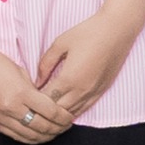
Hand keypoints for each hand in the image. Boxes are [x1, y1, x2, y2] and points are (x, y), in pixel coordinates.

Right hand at [0, 46, 73, 144]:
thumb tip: (47, 105)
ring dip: (45, 136)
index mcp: (21, 93)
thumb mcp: (20, 73)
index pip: (50, 112)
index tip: (70, 116)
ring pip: (29, 136)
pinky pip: (15, 136)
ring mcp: (0, 118)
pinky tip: (37, 135)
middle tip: (66, 126)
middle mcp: (11, 108)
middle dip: (58, 128)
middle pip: (42, 127)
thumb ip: (34, 91)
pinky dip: (29, 138)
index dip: (64, 116)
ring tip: (54, 132)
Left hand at [35, 6, 143, 120]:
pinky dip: (72, 111)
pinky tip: (64, 108)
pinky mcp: (102, 91)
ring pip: (72, 114)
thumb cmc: (87, 33)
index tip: (27, 95)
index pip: (47, 100)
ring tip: (46, 108)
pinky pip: (84, 109)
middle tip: (34, 103)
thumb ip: (46, 63)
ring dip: (58, 113)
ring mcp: (93, 93)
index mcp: (69, 78)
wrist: (117, 30)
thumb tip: (37, 80)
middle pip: (58, 111)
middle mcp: (81, 90)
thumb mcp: (60, 43)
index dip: (35, 100)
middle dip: (44, 109)